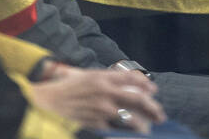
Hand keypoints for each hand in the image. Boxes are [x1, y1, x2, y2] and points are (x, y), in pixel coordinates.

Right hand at [30, 66, 165, 132]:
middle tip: (160, 114)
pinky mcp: (94, 122)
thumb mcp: (89, 75)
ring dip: (142, 124)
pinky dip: (124, 132)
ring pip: (130, 117)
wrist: (48, 99)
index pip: (132, 79)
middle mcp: (105, 91)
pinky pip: (115, 129)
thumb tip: (131, 80)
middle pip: (137, 98)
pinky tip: (129, 134)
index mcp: (103, 77)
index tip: (154, 90)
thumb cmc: (69, 86)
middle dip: (152, 107)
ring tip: (147, 128)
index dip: (146, 85)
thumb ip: (109, 78)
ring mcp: (100, 108)